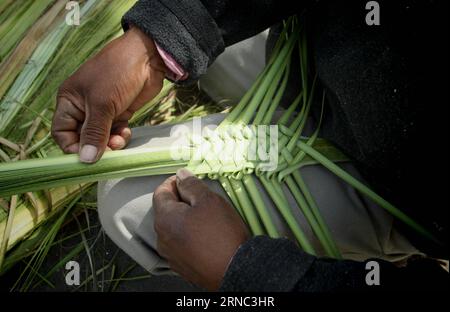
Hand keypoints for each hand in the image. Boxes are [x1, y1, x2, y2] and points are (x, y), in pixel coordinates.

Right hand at [52, 26, 165, 162]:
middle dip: (95, 147)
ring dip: (110, 143)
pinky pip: (115, 132)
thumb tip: (86, 159)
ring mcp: (102, 110)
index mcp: (69, 101)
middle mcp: (83, 107)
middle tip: (108, 153)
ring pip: (101, 137)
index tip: (86, 158)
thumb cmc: (117, 73)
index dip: (72, 147)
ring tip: (119, 141)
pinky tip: (125, 132)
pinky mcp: (119, 112)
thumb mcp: (102, 104)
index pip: (62, 132)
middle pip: (83, 138)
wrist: (147, 57)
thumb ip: (94, 133)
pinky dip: (120, 136)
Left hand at [153, 169, 249, 289]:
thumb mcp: (209, 200)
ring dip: (184, 220)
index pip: (160, 193)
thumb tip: (180, 174)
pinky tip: (206, 236)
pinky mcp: (182, 267)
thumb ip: (191, 185)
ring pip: (173, 229)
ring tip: (205, 218)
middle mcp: (161, 238)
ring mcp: (171, 255)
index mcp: (164, 219)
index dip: (173, 182)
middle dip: (180, 201)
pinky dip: (189, 236)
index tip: (188, 179)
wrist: (236, 270)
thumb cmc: (221, 232)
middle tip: (200, 198)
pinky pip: (181, 245)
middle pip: (165, 211)